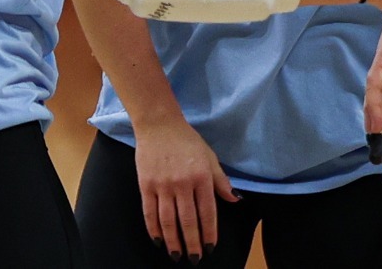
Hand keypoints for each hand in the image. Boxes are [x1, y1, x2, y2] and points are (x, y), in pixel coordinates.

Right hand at [132, 117, 237, 260]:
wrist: (159, 125)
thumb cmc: (188, 141)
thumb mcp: (210, 158)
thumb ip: (221, 181)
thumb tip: (236, 200)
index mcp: (201, 177)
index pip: (208, 212)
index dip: (209, 232)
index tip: (210, 247)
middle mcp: (182, 184)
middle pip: (187, 221)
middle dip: (192, 243)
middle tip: (195, 259)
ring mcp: (162, 185)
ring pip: (168, 221)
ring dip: (173, 241)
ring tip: (177, 255)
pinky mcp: (145, 186)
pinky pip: (150, 213)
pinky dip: (154, 229)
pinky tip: (158, 240)